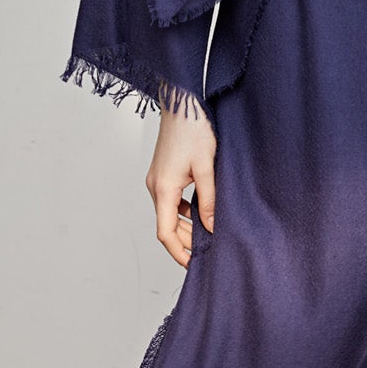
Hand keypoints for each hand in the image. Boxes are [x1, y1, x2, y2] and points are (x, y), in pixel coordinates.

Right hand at [145, 103, 216, 267]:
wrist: (182, 102)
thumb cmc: (194, 129)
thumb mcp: (207, 166)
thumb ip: (209, 199)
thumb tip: (211, 227)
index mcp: (163, 188)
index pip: (165, 233)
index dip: (178, 253)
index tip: (193, 265)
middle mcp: (155, 186)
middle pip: (166, 226)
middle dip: (184, 243)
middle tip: (206, 253)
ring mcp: (157, 179)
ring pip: (168, 214)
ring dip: (184, 227)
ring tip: (206, 236)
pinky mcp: (163, 172)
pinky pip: (170, 201)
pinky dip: (183, 212)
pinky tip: (200, 213)